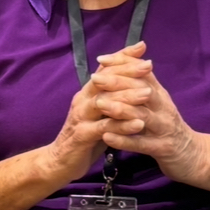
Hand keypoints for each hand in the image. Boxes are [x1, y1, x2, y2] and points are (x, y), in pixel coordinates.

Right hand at [43, 40, 158, 183]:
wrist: (60, 162)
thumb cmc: (85, 136)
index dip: (122, 57)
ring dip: (126, 97)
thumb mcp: (99, 114)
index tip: (142, 47)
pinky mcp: (82, 136)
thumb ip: (111, 97)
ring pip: (104, 102)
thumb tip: (129, 79)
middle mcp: (82, 100)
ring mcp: (81, 117)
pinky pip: (104, 128)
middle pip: (104, 80)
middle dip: (127, 71)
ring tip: (148, 93)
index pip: (105, 68)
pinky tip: (138, 124)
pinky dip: (122, 126)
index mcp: (87, 92)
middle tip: (148, 65)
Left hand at [92, 44, 205, 182]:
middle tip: (95, 78)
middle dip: (117, 82)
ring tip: (100, 103)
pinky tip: (106, 137)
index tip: (101, 59)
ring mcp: (163, 128)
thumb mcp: (158, 102)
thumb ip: (143, 83)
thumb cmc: (167, 126)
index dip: (123, 64)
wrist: (193, 155)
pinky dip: (124, 140)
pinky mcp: (162, 149)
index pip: (142, 72)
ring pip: (142, 115)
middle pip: (141, 90)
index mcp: (160, 94)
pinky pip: (141, 144)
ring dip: (120, 109)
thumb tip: (128, 58)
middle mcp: (163, 107)